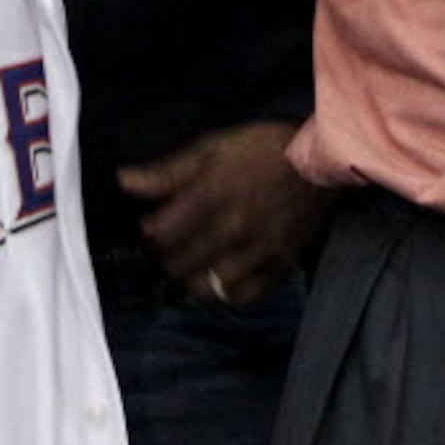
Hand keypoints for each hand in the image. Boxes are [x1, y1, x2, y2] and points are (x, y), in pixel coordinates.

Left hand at [116, 120, 334, 306]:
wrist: (320, 161)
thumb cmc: (263, 150)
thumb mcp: (212, 148)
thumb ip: (168, 172)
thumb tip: (124, 181)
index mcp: (211, 195)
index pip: (160, 233)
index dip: (149, 233)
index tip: (152, 228)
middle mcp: (231, 227)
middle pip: (179, 263)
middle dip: (166, 258)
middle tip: (170, 248)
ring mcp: (257, 250)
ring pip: (206, 286)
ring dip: (191, 279)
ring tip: (191, 266)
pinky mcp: (280, 265)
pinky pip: (243, 296)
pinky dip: (226, 293)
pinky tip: (221, 277)